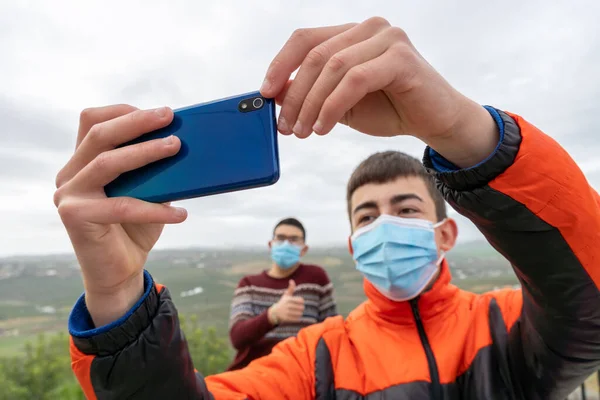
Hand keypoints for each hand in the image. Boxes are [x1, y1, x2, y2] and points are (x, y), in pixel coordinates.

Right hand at [53, 105, 187, 326]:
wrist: (122, 271)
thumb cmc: (136, 228)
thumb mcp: (147, 191)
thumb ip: (153, 168)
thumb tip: (181, 141)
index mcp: (83, 162)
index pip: (93, 122)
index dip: (124, 112)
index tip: (159, 112)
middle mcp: (70, 174)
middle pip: (98, 134)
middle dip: (136, 122)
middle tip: (168, 116)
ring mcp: (69, 195)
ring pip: (107, 162)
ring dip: (145, 152)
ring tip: (176, 147)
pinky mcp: (74, 217)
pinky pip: (121, 205)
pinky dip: (154, 208)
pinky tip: (180, 213)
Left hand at [261, 17, 497, 167]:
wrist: (434, 121)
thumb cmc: (389, 109)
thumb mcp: (339, 103)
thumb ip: (311, 94)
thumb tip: (274, 94)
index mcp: (351, 33)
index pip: (305, 39)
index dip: (280, 65)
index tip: (264, 94)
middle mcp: (368, 28)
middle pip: (315, 55)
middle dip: (294, 95)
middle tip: (286, 126)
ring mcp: (387, 38)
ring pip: (333, 68)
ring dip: (311, 104)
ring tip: (304, 132)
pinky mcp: (400, 57)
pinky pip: (355, 80)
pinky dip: (333, 106)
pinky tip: (324, 127)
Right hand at [269, 280, 304, 323]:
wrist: (274, 313)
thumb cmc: (282, 303)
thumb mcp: (286, 295)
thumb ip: (291, 288)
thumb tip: (292, 280)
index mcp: (288, 299)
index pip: (301, 300)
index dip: (301, 302)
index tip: (298, 303)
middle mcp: (287, 305)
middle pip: (301, 307)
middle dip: (301, 308)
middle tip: (298, 308)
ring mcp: (286, 312)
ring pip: (300, 313)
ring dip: (299, 313)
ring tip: (297, 312)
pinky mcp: (286, 319)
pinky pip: (296, 319)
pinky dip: (297, 318)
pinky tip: (294, 316)